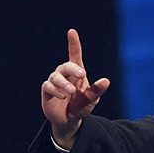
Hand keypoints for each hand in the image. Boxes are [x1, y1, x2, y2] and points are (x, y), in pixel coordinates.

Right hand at [40, 29, 110, 148]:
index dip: (73, 43)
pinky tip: (62, 96)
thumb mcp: (91, 99)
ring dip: (64, 83)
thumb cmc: (81, 106)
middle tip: (82, 74)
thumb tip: (106, 81)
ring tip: (71, 92)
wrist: (69, 120)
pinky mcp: (47, 92)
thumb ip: (96, 91)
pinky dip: (56, 91)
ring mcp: (54, 82)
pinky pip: (48, 87)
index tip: (72, 32)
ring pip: (55, 76)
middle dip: (73, 69)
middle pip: (66, 66)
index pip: (74, 55)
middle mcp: (65, 75)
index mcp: (77, 73)